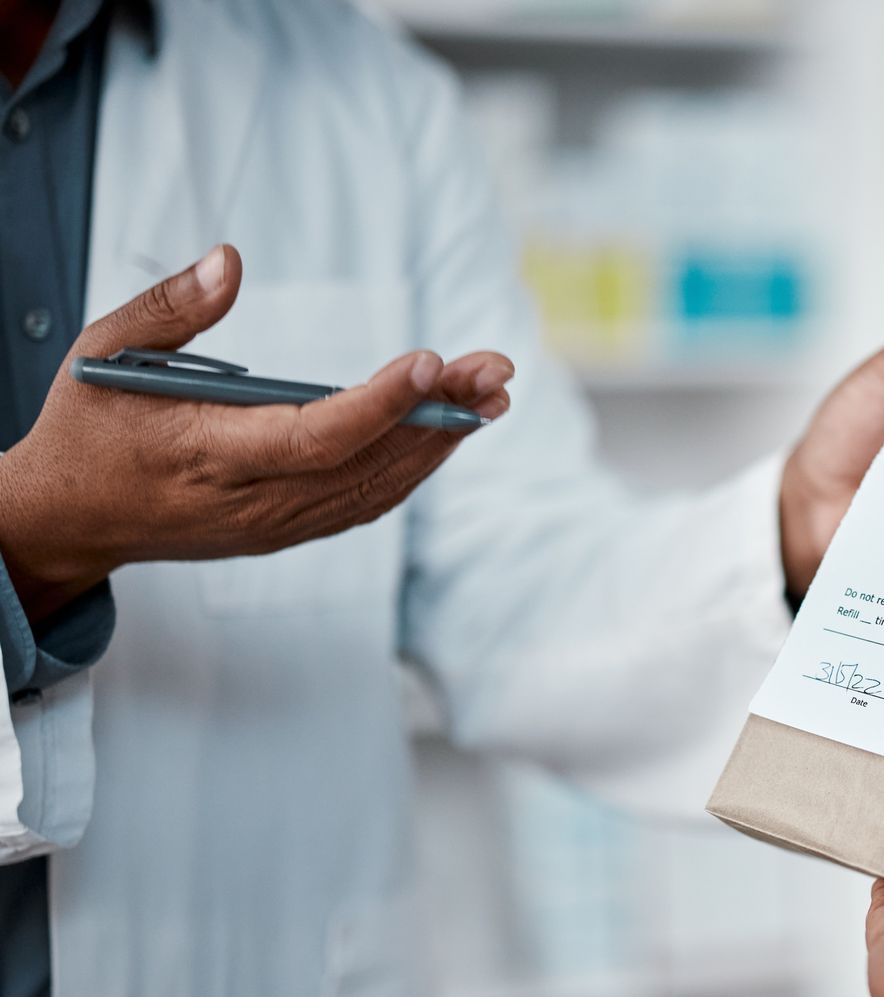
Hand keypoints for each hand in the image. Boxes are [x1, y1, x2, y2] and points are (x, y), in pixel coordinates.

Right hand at [0, 245, 512, 623]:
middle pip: (366, 462)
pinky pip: (366, 501)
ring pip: (378, 487)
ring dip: (441, 440)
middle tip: (496, 369)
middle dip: (440, 414)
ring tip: (493, 394)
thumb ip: (168, 308)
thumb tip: (230, 260)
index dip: (380, 405)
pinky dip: (415, 466)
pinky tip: (451, 429)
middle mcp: (251, 500)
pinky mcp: (289, 531)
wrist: (69, 520)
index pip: (311, 437)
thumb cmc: (89, 424)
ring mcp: (275, 525)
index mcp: (205, 454)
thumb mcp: (102, 352)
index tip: (432, 362)